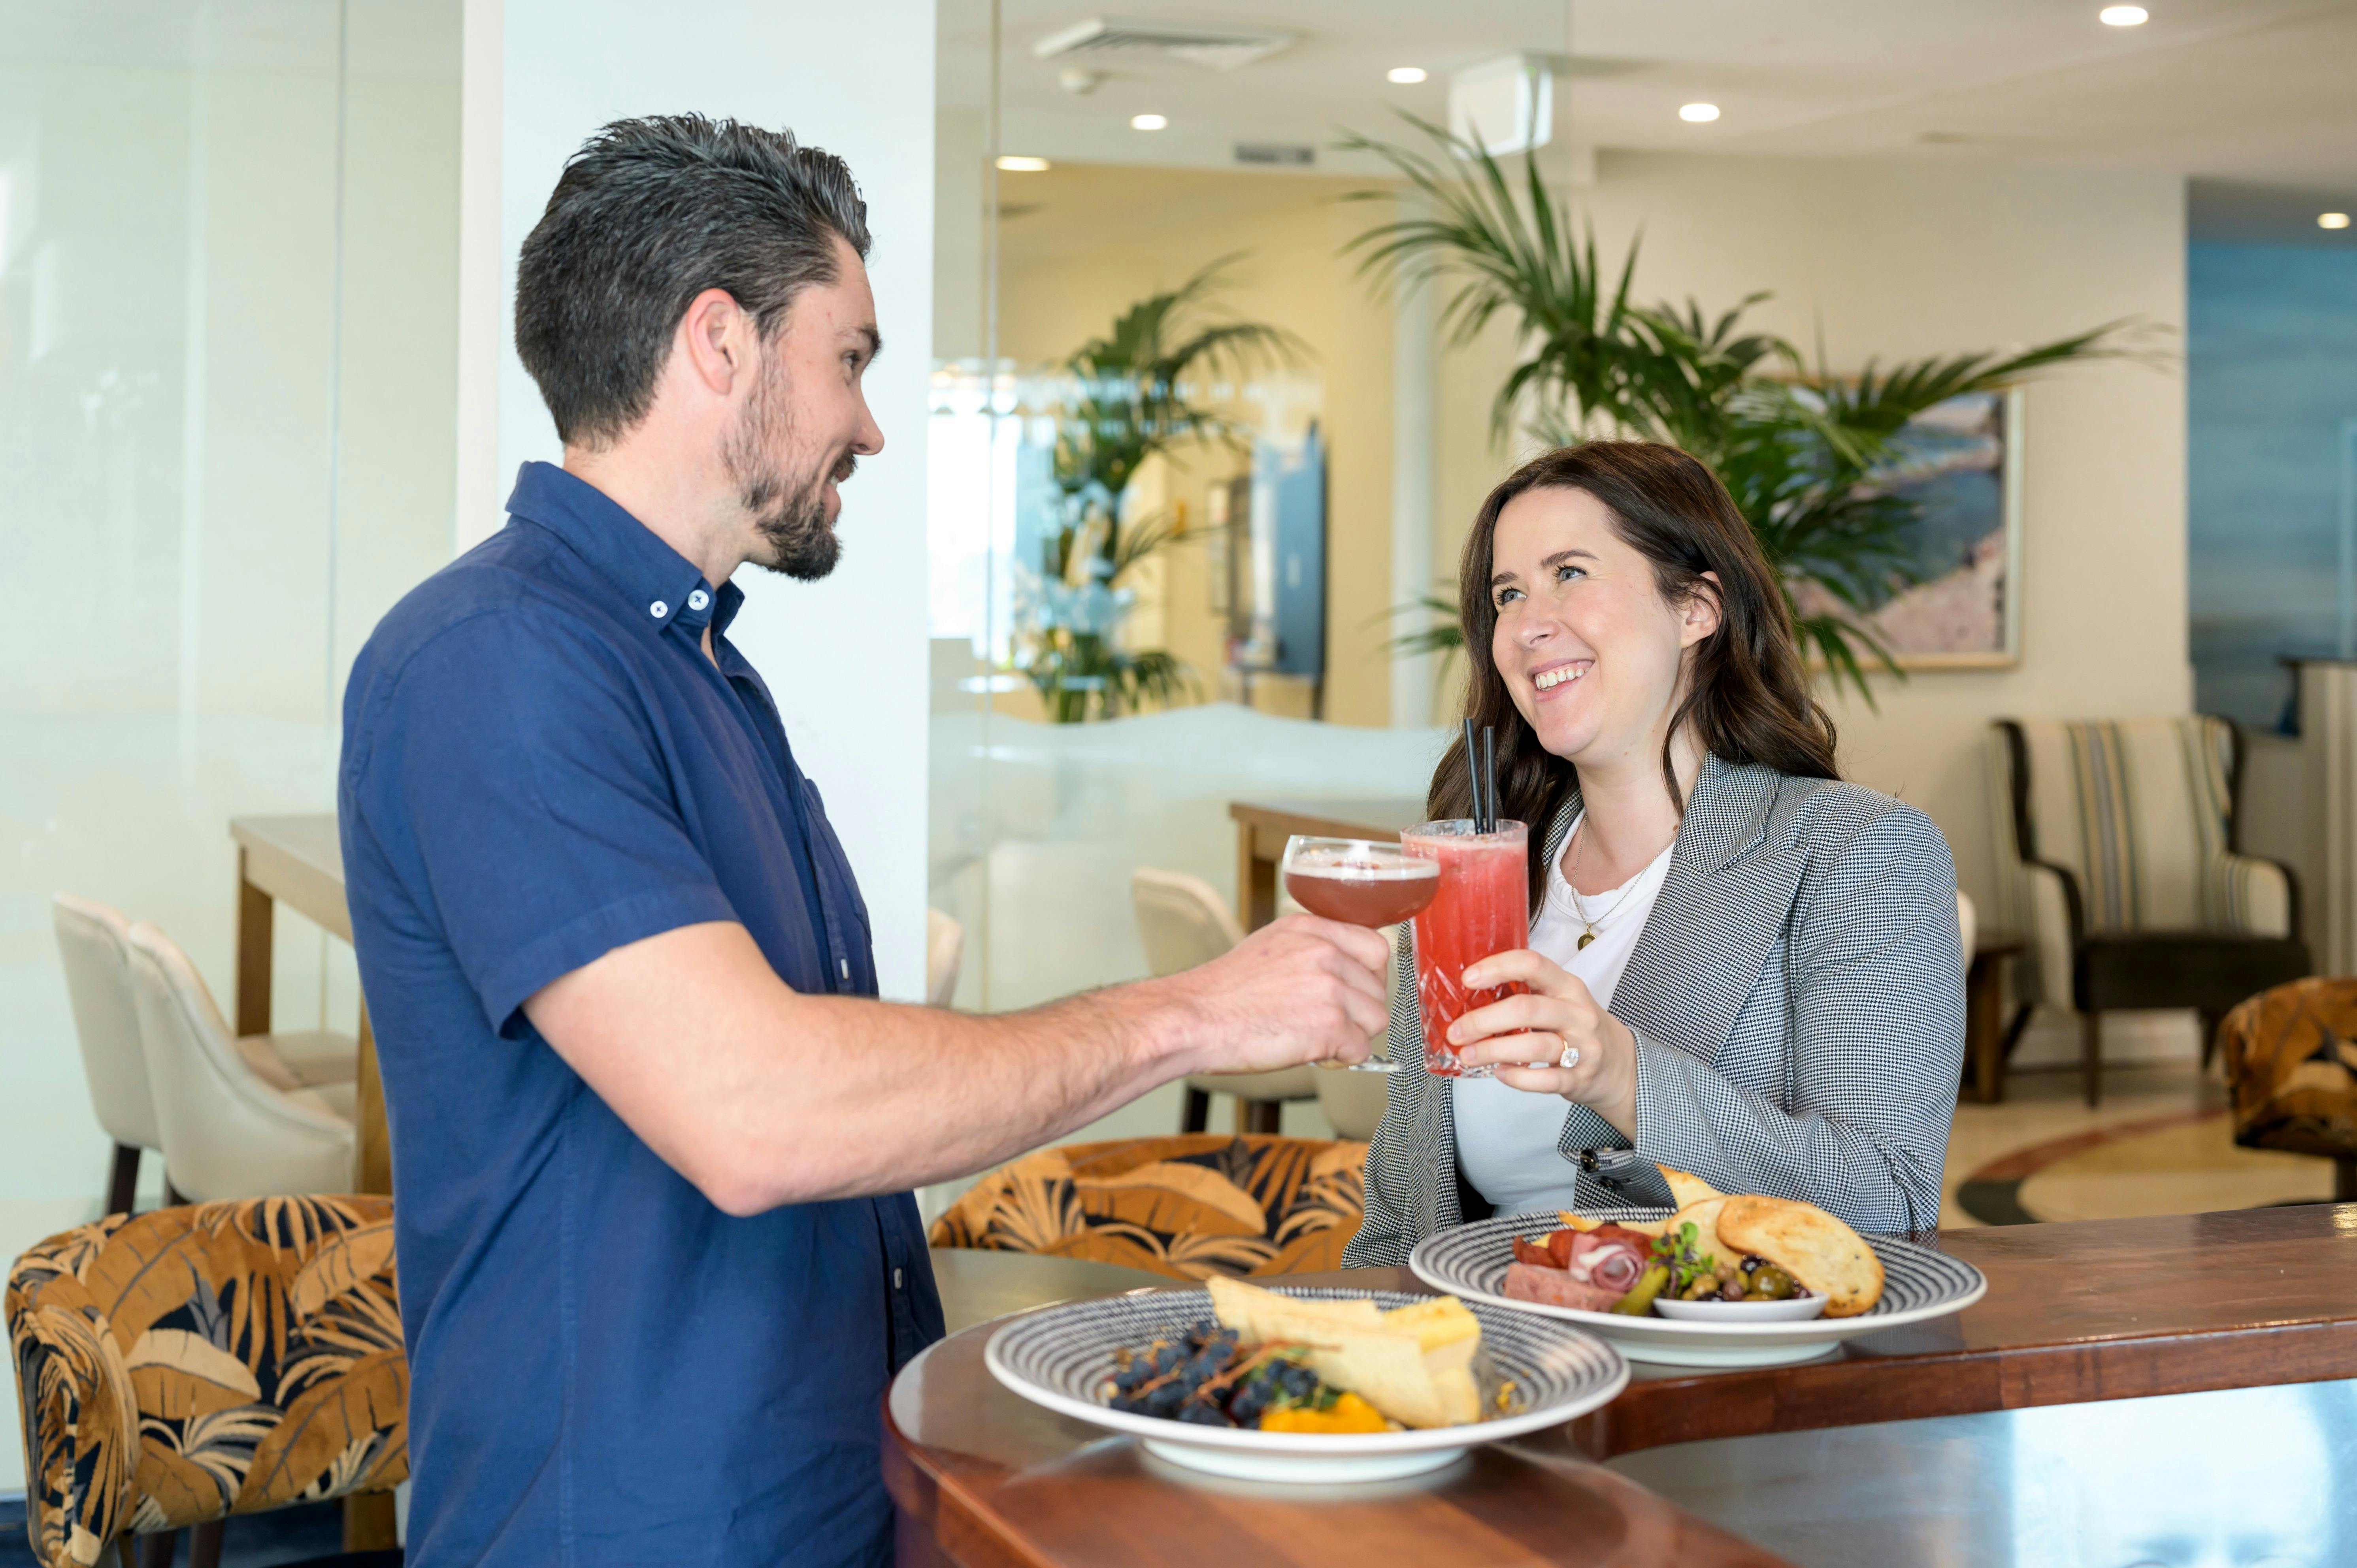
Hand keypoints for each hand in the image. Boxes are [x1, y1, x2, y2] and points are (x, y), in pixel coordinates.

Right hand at [1158, 913, 1390, 1074]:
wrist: (1192, 1019)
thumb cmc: (1222, 993)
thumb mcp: (1271, 947)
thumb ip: (1312, 951)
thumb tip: (1346, 972)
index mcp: (1311, 929)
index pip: (1375, 947)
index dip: (1369, 976)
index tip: (1354, 992)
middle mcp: (1325, 952)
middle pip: (1378, 987)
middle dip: (1358, 1011)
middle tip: (1326, 1022)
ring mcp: (1329, 987)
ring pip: (1375, 1018)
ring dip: (1352, 1035)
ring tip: (1316, 1037)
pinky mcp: (1329, 1024)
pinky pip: (1361, 1048)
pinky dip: (1340, 1058)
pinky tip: (1311, 1052)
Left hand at [1448, 949, 1637, 1135]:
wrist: (1619, 1065)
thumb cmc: (1576, 1027)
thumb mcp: (1560, 1000)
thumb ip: (1527, 993)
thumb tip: (1469, 997)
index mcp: (1568, 986)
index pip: (1532, 964)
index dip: (1498, 967)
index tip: (1467, 979)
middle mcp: (1577, 1012)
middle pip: (1526, 1009)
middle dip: (1484, 1020)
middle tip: (1456, 1031)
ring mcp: (1582, 1046)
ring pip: (1534, 1045)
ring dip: (1493, 1050)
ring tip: (1467, 1055)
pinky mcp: (1579, 1078)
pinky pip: (1544, 1079)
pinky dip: (1517, 1077)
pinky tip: (1499, 1072)